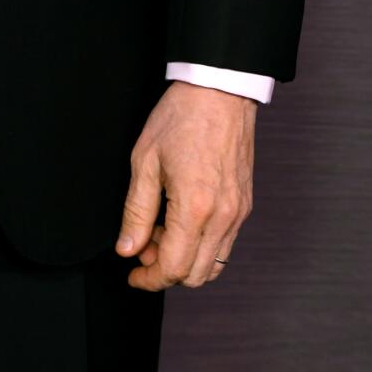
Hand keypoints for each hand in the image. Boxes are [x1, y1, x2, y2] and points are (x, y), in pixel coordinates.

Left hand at [115, 80, 254, 290]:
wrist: (219, 91)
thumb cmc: (180, 118)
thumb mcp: (145, 160)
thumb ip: (135, 211)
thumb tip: (127, 249)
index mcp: (195, 208)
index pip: (173, 268)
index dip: (149, 279)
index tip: (133, 274)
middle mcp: (222, 217)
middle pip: (194, 276)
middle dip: (164, 270)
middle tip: (143, 245)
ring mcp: (238, 213)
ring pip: (213, 266)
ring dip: (185, 260)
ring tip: (162, 230)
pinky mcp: (244, 205)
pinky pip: (225, 245)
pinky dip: (202, 247)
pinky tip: (182, 221)